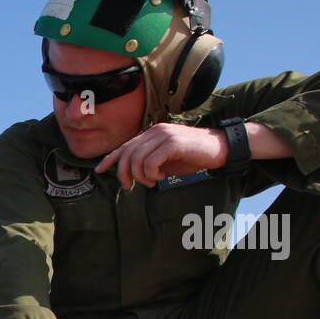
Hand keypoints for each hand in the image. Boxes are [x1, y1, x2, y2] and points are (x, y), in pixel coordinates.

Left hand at [95, 123, 227, 189]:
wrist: (220, 148)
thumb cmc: (193, 156)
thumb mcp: (166, 159)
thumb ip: (149, 162)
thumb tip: (132, 175)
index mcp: (152, 134)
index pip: (125, 146)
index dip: (110, 159)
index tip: (99, 170)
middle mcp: (155, 131)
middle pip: (127, 154)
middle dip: (124, 174)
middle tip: (131, 187)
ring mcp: (164, 136)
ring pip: (136, 159)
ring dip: (141, 176)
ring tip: (153, 182)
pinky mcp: (173, 144)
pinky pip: (151, 162)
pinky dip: (152, 174)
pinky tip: (162, 177)